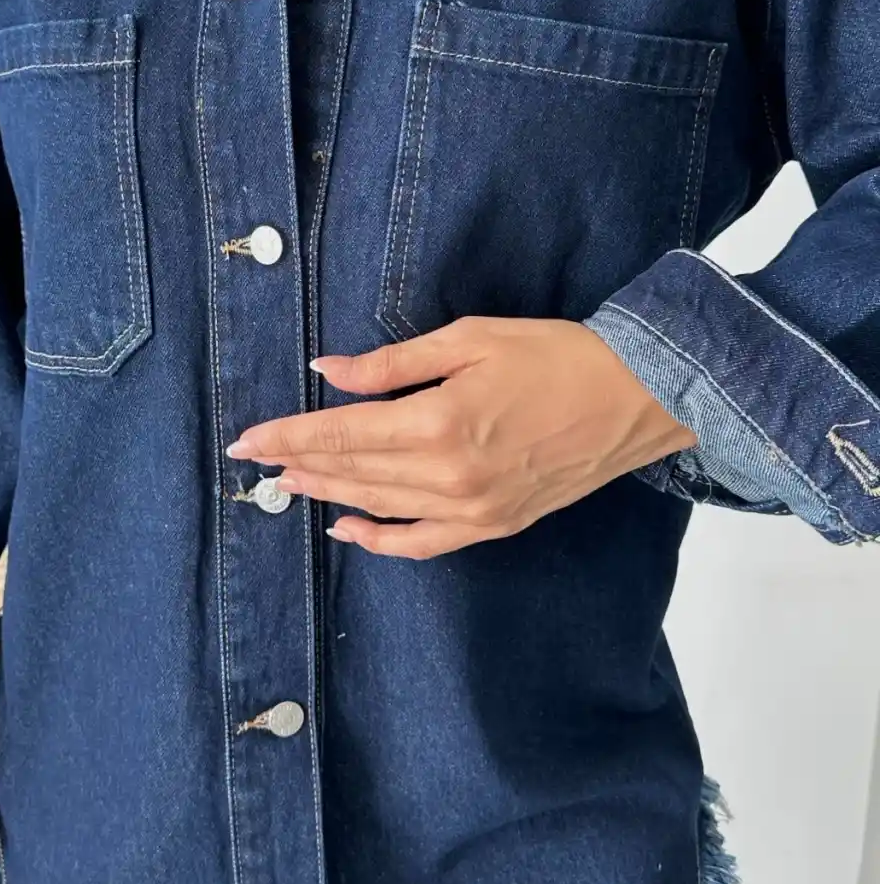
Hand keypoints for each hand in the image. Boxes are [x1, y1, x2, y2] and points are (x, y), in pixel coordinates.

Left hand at [227, 316, 696, 558]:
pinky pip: (422, 543)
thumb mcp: (469, 340)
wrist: (636, 397)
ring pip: (379, 506)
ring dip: (328, 493)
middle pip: (352, 472)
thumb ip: (393, 362)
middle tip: (258, 459)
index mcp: (439, 422)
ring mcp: (472, 510)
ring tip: (289, 481)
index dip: (289, 434)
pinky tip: (347, 528)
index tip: (247, 438)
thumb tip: (330, 371)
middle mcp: (449, 476)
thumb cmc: (554, 355)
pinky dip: (380, 539)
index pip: (342, 433)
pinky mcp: (494, 525)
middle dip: (299, 462)